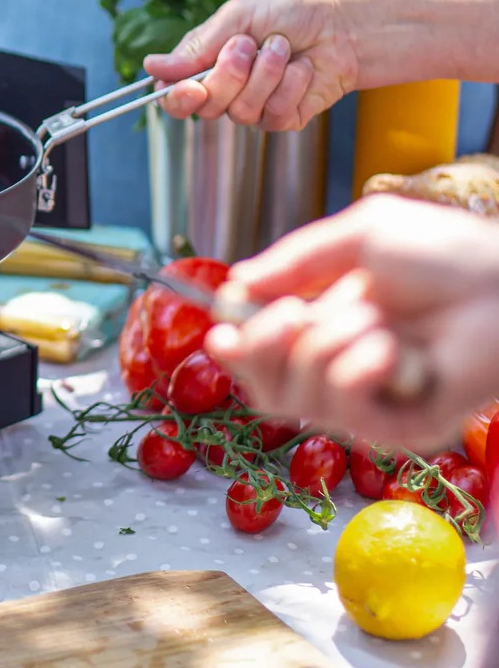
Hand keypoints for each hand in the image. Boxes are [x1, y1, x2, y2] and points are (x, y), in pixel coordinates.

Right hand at [143, 0, 360, 131]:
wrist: (343, 24)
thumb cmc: (290, 14)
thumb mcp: (237, 19)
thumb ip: (196, 47)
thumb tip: (152, 66)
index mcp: (207, 67)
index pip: (175, 97)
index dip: (177, 98)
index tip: (190, 88)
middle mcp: (226, 92)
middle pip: (206, 106)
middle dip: (229, 73)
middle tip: (248, 45)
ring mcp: (253, 109)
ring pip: (240, 111)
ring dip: (265, 73)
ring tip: (282, 48)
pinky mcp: (282, 119)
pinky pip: (273, 114)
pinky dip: (290, 84)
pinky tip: (302, 68)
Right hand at [204, 195, 498, 448]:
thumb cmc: (446, 256)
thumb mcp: (358, 237)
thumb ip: (293, 261)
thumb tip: (235, 284)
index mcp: (322, 325)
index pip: (257, 355)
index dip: (233, 347)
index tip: (221, 328)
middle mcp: (336, 370)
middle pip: (262, 389)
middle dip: (264, 346)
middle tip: (292, 314)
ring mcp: (364, 404)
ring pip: (298, 395)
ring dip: (330, 345)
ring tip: (375, 320)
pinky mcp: (395, 430)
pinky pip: (344, 408)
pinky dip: (359, 369)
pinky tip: (390, 350)